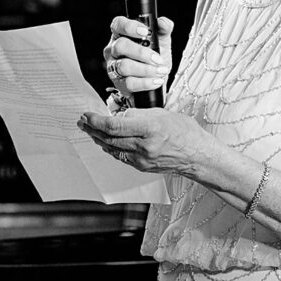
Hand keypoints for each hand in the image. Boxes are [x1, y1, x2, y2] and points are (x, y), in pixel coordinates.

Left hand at [77, 107, 214, 176]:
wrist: (197, 155)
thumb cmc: (184, 131)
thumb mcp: (162, 114)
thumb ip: (139, 114)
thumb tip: (119, 114)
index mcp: (150, 128)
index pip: (115, 126)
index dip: (97, 120)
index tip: (88, 114)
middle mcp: (144, 146)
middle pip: (109, 138)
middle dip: (92, 129)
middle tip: (82, 122)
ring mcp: (142, 159)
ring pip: (112, 149)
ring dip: (98, 139)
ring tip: (89, 130)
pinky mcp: (142, 167)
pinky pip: (120, 156)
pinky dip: (110, 148)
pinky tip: (104, 142)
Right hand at [102, 15, 174, 96]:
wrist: (157, 79)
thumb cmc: (155, 56)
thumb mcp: (162, 41)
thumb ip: (164, 29)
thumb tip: (163, 23)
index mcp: (122, 34)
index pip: (118, 24)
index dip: (129, 27)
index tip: (145, 32)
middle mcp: (113, 49)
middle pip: (120, 46)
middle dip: (141, 53)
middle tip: (157, 58)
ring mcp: (114, 67)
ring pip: (124, 66)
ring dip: (146, 69)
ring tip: (161, 70)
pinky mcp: (119, 83)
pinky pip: (129, 83)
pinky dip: (146, 83)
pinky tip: (157, 80)